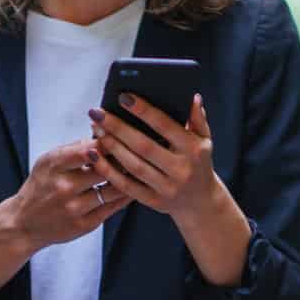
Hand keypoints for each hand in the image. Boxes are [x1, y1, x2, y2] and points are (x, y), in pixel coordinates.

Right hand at [0, 140, 130, 295]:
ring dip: (127, 178)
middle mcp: (63, 188)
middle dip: (122, 159)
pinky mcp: (84, 225)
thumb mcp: (47, 161)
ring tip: (138, 169)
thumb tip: (103, 134)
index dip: (108, 142)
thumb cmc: (40, 186)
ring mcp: (74, 208)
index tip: (121, 136)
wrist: (24, 223)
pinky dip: (125, 196)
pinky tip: (132, 187)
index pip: (88, 150)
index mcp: (53, 166)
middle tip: (137, 151)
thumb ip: (73, 148)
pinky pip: (112, 207)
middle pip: (104, 169)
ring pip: (112, 189)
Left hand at [88, 93, 218, 220]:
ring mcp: (166, 187)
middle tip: (97, 113)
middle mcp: (181, 169)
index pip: (165, 126)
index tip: (123, 97)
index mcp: (193, 149)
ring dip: (111, 147)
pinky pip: (126, 186)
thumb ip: (197, 118)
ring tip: (96, 129)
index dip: (143, 111)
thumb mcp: (205, 140)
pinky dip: (108, 171)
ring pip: (133, 166)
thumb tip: (192, 97)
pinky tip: (94, 156)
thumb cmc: (199, 163)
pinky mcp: (153, 201)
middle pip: (143, 146)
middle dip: (118, 128)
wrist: (201, 201)